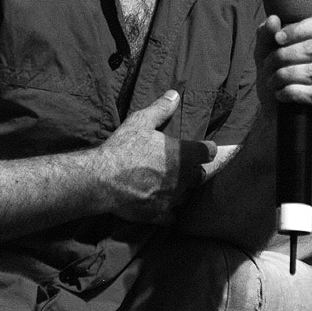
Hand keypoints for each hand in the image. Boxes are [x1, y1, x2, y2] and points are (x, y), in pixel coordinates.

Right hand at [96, 91, 216, 223]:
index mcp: (183, 154)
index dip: (205, 149)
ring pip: (186, 196)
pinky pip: (172, 216)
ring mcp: (172, 198)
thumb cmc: (123, 147)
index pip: (209, 151)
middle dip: (194, 171)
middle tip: (181, 166)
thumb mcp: (140, 121)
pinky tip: (160, 204)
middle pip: (200, 176)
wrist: (102, 179)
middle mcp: (183, 178)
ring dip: (181, 191)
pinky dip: (168, 211)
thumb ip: (161, 109)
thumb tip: (175, 94)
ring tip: (169, 185)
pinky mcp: (159, 214)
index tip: (200, 148)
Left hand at [257, 15, 311, 136]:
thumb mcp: (267, 56)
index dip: (297, 30)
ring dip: (285, 75)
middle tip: (267, 67)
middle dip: (283, 56)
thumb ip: (267, 36)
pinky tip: (280, 95)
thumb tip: (273, 19)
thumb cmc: (279, 81)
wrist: (281, 118)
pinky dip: (292, 92)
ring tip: (272, 82)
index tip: (277, 39)